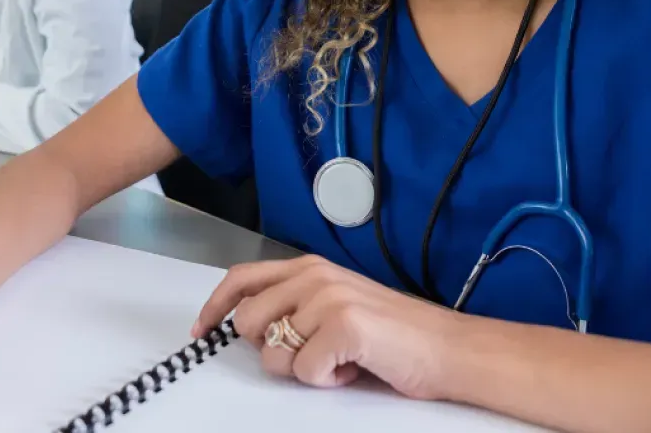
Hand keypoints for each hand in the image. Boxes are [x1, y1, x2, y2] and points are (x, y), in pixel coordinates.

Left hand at [193, 256, 460, 398]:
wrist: (449, 349)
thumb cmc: (395, 335)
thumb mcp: (336, 305)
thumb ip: (295, 305)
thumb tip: (246, 325)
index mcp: (310, 267)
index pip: (243, 279)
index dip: (215, 307)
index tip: (202, 331)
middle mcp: (315, 276)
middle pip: (248, 321)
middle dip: (269, 350)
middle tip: (311, 354)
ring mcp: (328, 299)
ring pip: (273, 353)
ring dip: (303, 369)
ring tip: (339, 360)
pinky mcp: (344, 326)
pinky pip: (305, 372)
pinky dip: (328, 382)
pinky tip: (353, 369)